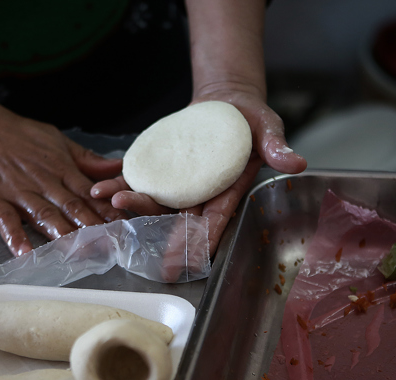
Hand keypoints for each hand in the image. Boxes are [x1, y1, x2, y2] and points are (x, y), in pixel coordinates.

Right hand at [0, 107, 127, 256]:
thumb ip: (86, 159)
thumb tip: (117, 167)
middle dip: (92, 228)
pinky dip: (15, 237)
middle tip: (110, 247)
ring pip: (44, 215)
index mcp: (60, 169)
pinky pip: (6, 220)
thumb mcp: (56, 140)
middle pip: (71, 207)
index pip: (89, 193)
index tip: (125, 227)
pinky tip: (25, 253)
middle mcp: (43, 182)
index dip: (108, 211)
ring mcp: (17, 191)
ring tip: (77, 252)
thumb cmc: (16, 135)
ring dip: (61, 235)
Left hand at [91, 86, 305, 256]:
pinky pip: (138, 177)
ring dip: (132, 204)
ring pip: (153, 200)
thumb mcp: (268, 128)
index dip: (201, 242)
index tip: (187, 262)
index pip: (214, 222)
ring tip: (110, 202)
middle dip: (158, 231)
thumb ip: (277, 146)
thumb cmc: (252, 119)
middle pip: (177, 217)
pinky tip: (98, 187)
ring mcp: (177, 182)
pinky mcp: (160, 166)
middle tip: (137, 236)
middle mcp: (198, 193)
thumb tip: (297, 163)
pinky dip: (118, 181)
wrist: (227, 101)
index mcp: (226, 191)